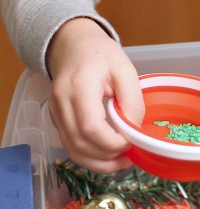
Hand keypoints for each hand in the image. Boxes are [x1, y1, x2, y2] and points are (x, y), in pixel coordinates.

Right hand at [46, 17, 144, 172]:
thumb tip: (134, 129)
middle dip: (107, 157)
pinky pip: (71, 146)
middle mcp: (61, 102)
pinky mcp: (57, 120)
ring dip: (99, 163)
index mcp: (79, 86)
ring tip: (123, 161)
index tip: (131, 141)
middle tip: (131, 155)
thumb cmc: (100, 54)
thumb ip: (132, 99)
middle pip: (79, 143)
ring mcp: (56, 113)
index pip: (90, 126)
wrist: (73, 45)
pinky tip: (109, 155)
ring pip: (73, 150)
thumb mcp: (125, 68)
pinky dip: (90, 157)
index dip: (111, 142)